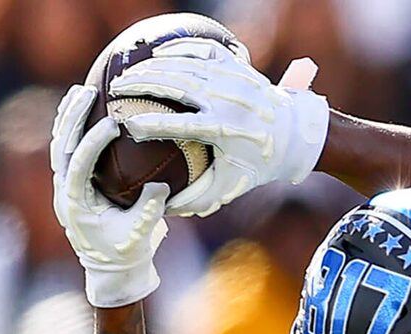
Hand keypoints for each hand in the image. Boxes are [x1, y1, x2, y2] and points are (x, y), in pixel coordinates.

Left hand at [51, 84, 170, 307]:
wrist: (111, 270)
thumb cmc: (126, 255)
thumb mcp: (139, 237)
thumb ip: (148, 213)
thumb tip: (161, 187)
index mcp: (75, 204)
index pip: (79, 165)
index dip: (92, 142)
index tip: (111, 123)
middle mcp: (64, 191)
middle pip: (61, 146)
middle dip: (74, 117)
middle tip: (89, 92)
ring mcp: (64, 185)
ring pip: (60, 143)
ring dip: (69, 116)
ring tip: (81, 91)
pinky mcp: (72, 182)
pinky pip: (67, 148)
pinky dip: (71, 127)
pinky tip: (79, 106)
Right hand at [109, 41, 328, 217]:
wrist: (294, 132)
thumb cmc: (255, 164)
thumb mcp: (230, 186)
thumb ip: (196, 198)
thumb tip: (163, 207)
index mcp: (225, 130)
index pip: (181, 125)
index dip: (153, 124)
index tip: (129, 125)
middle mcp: (228, 100)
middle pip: (176, 85)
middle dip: (141, 84)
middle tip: (115, 89)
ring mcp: (232, 78)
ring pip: (184, 64)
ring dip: (151, 66)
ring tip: (127, 73)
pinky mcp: (235, 64)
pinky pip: (201, 49)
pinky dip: (176, 48)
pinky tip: (156, 53)